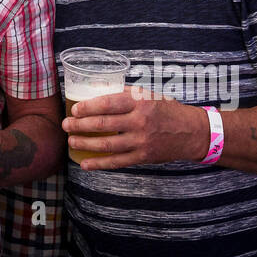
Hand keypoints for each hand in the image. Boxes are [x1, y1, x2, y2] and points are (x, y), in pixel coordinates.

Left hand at [63, 87, 207, 169]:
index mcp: (139, 102)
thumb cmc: (166, 109)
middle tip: (66, 125)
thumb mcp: (148, 95)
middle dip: (80, 125)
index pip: (107, 103)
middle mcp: (140, 121)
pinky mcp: (143, 157)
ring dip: (85, 144)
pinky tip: (85, 163)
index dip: (87, 107)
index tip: (74, 109)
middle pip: (103, 124)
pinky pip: (117, 162)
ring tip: (71, 141)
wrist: (191, 132)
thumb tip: (98, 92)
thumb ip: (125, 94)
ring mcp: (141, 141)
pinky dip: (99, 164)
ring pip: (107, 144)